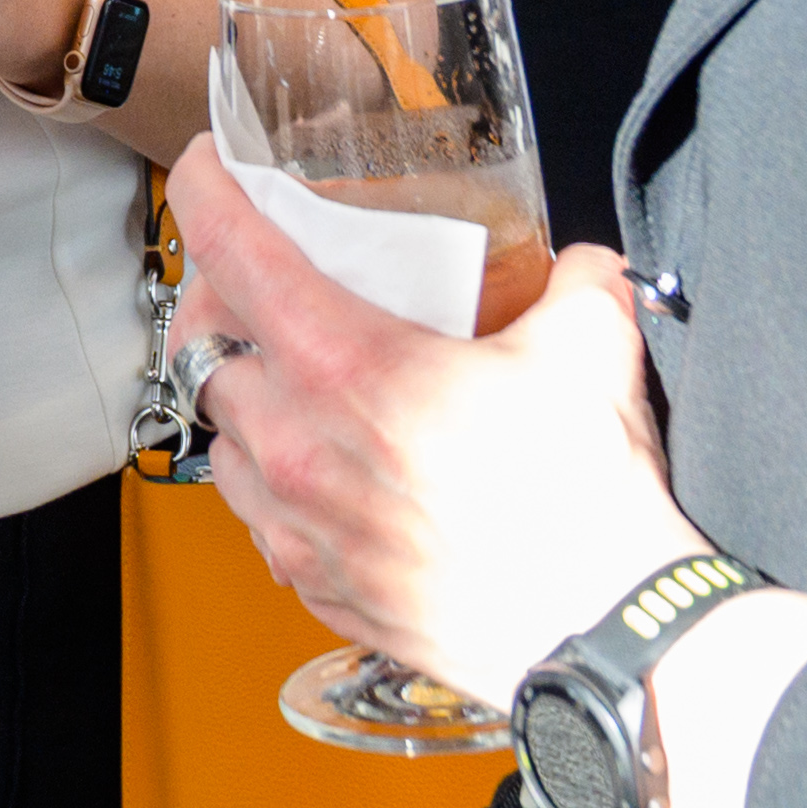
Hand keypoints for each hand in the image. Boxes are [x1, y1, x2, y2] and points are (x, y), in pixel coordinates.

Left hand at [167, 141, 699, 705]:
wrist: (605, 637)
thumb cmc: (586, 506)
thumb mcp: (590, 345)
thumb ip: (577, 279)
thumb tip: (578, 266)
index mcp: (349, 368)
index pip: (234, 253)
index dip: (207, 192)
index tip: (207, 169)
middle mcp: (301, 448)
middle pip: (201, 349)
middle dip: (216, 304)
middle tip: (252, 287)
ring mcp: (301, 528)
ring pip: (222, 440)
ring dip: (242, 401)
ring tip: (286, 381)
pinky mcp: (321, 588)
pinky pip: (261, 521)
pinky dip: (275, 484)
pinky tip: (323, 469)